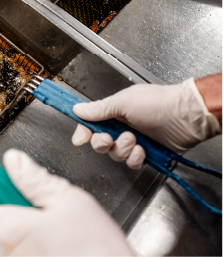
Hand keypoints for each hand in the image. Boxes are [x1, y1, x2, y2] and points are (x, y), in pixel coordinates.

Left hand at [0, 149, 132, 255]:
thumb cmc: (99, 250)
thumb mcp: (72, 203)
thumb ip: (36, 181)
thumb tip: (14, 161)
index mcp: (10, 229)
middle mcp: (4, 254)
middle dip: (12, 228)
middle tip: (43, 227)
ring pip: (7, 253)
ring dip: (24, 248)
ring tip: (56, 246)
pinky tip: (56, 255)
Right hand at [71, 78, 220, 168]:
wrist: (186, 116)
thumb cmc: (158, 103)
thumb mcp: (123, 102)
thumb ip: (99, 109)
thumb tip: (78, 109)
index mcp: (114, 112)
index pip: (91, 124)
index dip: (84, 132)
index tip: (80, 139)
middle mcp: (122, 127)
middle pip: (100, 143)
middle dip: (103, 143)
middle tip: (111, 138)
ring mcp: (134, 141)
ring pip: (115, 154)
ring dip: (122, 149)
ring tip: (134, 140)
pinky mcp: (147, 154)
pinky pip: (131, 162)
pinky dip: (135, 158)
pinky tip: (143, 150)